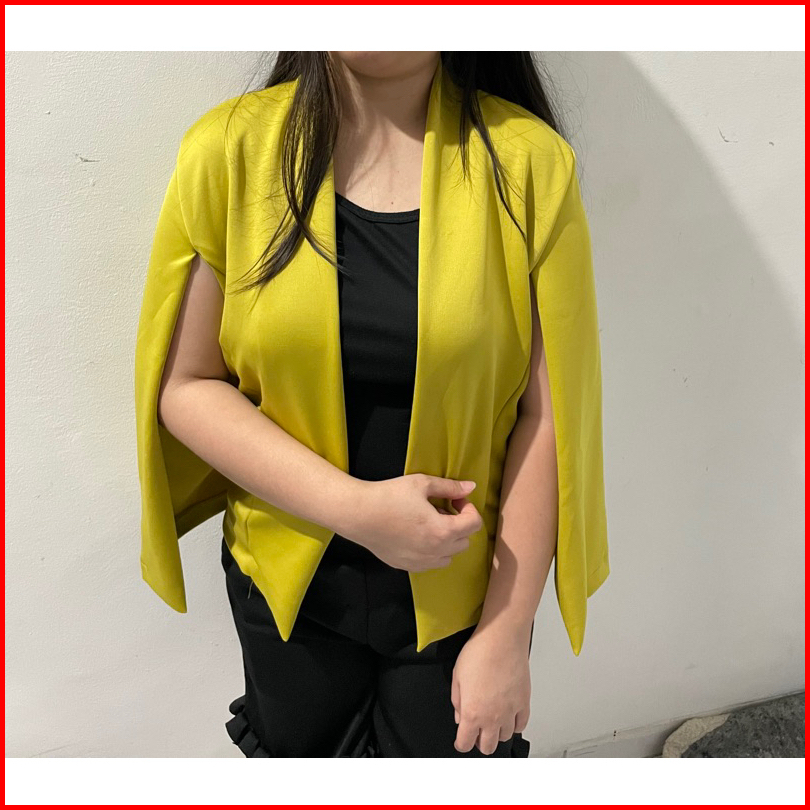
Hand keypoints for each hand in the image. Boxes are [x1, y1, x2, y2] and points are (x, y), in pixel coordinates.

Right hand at [340, 474, 482, 571]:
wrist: (358, 514)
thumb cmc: (390, 496)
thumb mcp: (422, 484)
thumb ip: (450, 487)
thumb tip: (471, 487)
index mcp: (443, 531)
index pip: (474, 524)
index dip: (469, 507)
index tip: (455, 498)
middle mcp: (436, 551)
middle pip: (464, 541)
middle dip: (459, 523)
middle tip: (442, 508)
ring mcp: (421, 562)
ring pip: (449, 555)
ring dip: (447, 539)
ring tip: (430, 522)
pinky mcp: (407, 566)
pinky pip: (431, 562)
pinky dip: (432, 550)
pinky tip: (417, 534)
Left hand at [451, 624, 531, 754]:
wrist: (502, 638)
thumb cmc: (479, 652)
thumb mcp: (457, 677)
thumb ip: (457, 702)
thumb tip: (460, 715)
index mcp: (473, 713)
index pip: (465, 743)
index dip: (461, 743)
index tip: (461, 740)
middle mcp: (493, 717)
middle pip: (487, 747)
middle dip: (479, 742)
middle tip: (476, 732)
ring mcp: (511, 711)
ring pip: (505, 737)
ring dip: (497, 733)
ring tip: (492, 721)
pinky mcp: (524, 702)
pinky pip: (521, 725)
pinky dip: (514, 725)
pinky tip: (509, 717)